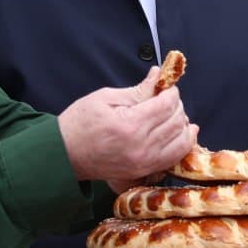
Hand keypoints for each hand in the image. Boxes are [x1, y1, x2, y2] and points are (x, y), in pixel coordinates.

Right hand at [58, 68, 197, 181]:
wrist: (65, 155)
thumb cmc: (79, 124)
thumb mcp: (105, 98)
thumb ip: (137, 90)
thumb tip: (158, 75)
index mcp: (130, 124)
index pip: (167, 105)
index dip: (171, 92)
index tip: (167, 87)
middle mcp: (141, 146)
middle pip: (176, 122)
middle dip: (177, 106)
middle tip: (167, 99)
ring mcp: (144, 162)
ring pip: (181, 141)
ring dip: (183, 124)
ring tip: (174, 115)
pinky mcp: (143, 171)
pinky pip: (174, 158)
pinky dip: (183, 143)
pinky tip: (182, 133)